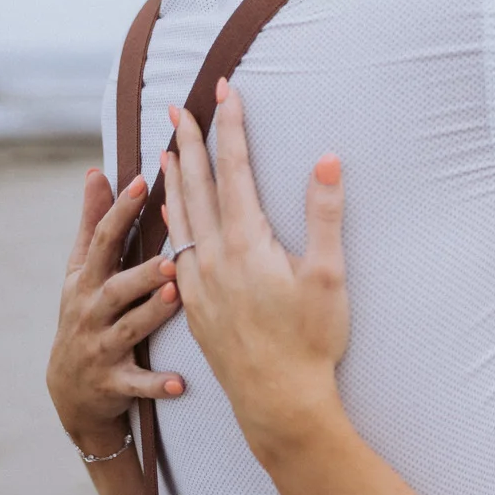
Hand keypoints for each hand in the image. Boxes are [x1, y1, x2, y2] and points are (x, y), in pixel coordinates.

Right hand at [46, 169, 186, 451]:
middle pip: (114, 289)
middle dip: (140, 274)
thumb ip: (92, 222)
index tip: (141, 182)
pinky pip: (136, 384)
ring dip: (151, 314)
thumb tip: (96, 172)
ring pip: (127, 331)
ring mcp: (100, 349)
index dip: (119, 212)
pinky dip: (157, 384)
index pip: (101, 242)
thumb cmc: (85, 314)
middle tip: (168, 258)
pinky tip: (181, 382)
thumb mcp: (80, 272)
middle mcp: (90, 313)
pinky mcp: (112, 384)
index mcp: (86, 281)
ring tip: (177, 295)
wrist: (71, 391)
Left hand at [165, 77, 350, 461]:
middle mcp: (215, 256)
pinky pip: (176, 247)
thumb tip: (326, 159)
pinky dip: (172, 219)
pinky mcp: (195, 304)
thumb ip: (325, 214)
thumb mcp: (328, 276)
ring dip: (175, 178)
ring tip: (166, 148)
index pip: (235, 169)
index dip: (230, 126)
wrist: (278, 403)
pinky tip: (169, 213)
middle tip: (178, 106)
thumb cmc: (310, 342)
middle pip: (197, 185)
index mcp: (247, 243)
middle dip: (190, 141)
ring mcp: (200, 281)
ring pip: (180, 215)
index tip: (223, 90)